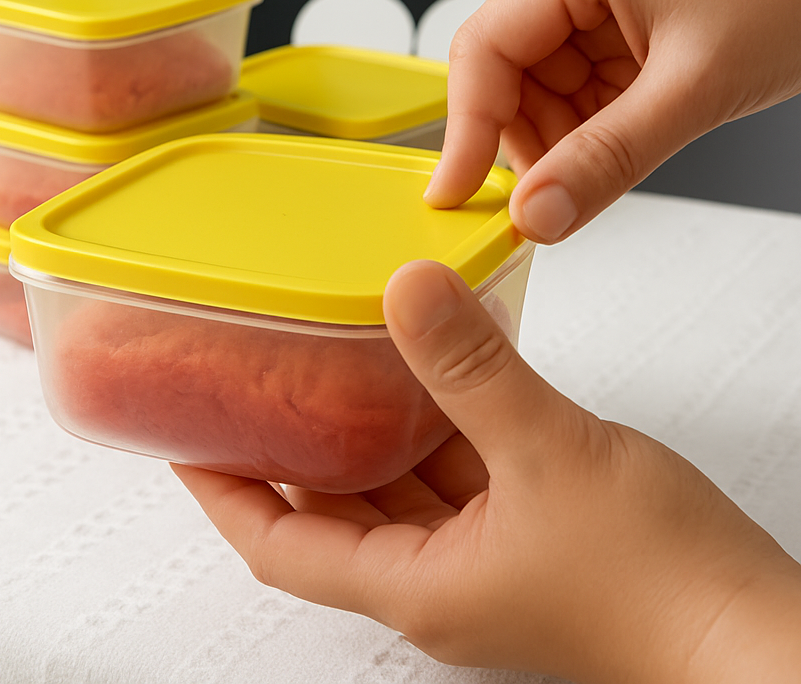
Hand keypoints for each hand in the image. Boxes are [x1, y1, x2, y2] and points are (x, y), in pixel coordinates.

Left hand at [174, 260, 800, 683]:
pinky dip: (433, 432)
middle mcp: (438, 579)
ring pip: (395, 491)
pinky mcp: (525, 538)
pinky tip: (434, 380)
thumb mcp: (549, 452)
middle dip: (286, 452)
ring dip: (362, 435)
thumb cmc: (662, 587)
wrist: (757, 639)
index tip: (185, 437)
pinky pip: (454, 479)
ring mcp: (482, 562)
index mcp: (415, 584)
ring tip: (332, 362)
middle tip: (257, 381)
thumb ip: (473, 367)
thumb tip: (409, 290)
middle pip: (328, 512)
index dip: (220, 492)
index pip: (277, 544)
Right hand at [423, 0, 800, 242]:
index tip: (455, 192)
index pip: (484, 49)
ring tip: (599, 173)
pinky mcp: (620, 37)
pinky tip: (617, 153)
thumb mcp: (696, 85)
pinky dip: (589, 138)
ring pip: (541, 97)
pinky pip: (579, 100)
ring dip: (560, 146)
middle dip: (525, 143)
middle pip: (506, 78)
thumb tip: (537, 214)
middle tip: (543, 202)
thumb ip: (609, 157)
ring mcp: (597, 8)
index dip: (464, 127)